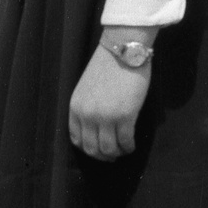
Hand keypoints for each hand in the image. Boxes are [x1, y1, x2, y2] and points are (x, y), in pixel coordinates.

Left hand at [68, 45, 150, 161]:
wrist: (123, 51)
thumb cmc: (106, 66)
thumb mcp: (86, 89)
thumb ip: (87, 108)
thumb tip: (95, 128)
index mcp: (75, 107)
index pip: (76, 139)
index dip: (88, 149)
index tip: (98, 149)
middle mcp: (87, 115)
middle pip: (92, 149)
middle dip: (103, 156)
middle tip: (113, 155)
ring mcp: (105, 117)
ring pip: (108, 150)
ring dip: (117, 153)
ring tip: (124, 149)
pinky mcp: (125, 116)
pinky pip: (125, 142)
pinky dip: (129, 147)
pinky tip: (132, 144)